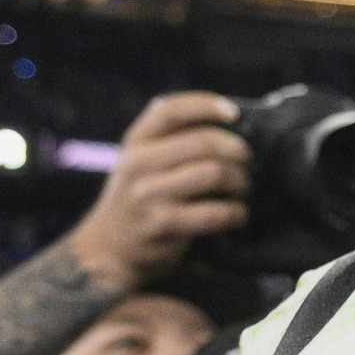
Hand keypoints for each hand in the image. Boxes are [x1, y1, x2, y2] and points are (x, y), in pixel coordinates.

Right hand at [66, 94, 250, 292]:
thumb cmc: (137, 200)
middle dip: (237, 149)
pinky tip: (237, 214)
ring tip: (242, 188)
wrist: (108, 249)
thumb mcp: (140, 163)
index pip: (170, 110)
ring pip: (213, 174)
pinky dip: (236, 213)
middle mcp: (139, 164)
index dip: (206, 105)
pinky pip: (214, 213)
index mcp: (135, 142)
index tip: (233, 113)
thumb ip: (170, 143)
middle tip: (246, 160)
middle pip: (203, 143)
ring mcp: (149, 195)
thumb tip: (228, 127)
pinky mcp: (163, 225)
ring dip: (240, 181)